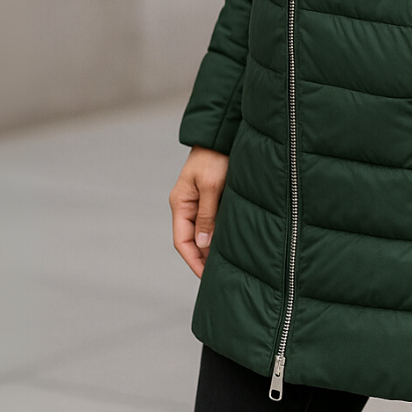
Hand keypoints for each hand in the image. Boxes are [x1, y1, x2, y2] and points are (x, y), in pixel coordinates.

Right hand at [170, 145, 228, 277]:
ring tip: (227, 263)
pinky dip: (219, 233)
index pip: (182, 241)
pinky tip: (230, 242)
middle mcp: (187, 204)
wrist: (222, 134)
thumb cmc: (215, 156)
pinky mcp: (211, 196)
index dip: (193, 261)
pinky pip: (212, 220)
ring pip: (203, 231)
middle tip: (220, 275)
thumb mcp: (211, 186)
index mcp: (180, 203)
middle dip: (203, 258)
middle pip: (192, 239)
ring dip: (212, 246)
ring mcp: (198, 200)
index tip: (205, 277)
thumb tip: (202, 244)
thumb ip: (207, 215)